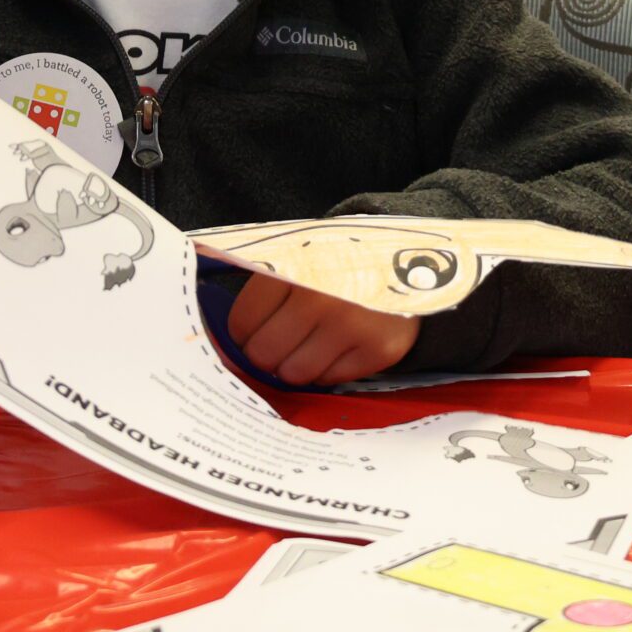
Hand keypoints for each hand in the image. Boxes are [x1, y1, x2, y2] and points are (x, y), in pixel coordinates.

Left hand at [227, 274, 419, 385]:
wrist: (415, 257)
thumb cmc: (342, 260)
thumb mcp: (301, 251)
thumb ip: (262, 280)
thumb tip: (216, 320)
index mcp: (295, 266)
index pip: (242, 323)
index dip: (244, 332)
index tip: (257, 327)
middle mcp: (321, 298)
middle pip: (264, 354)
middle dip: (266, 353)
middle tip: (281, 340)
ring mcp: (353, 327)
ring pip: (294, 374)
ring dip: (296, 364)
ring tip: (311, 341)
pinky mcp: (378, 351)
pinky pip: (329, 380)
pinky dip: (328, 368)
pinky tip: (339, 344)